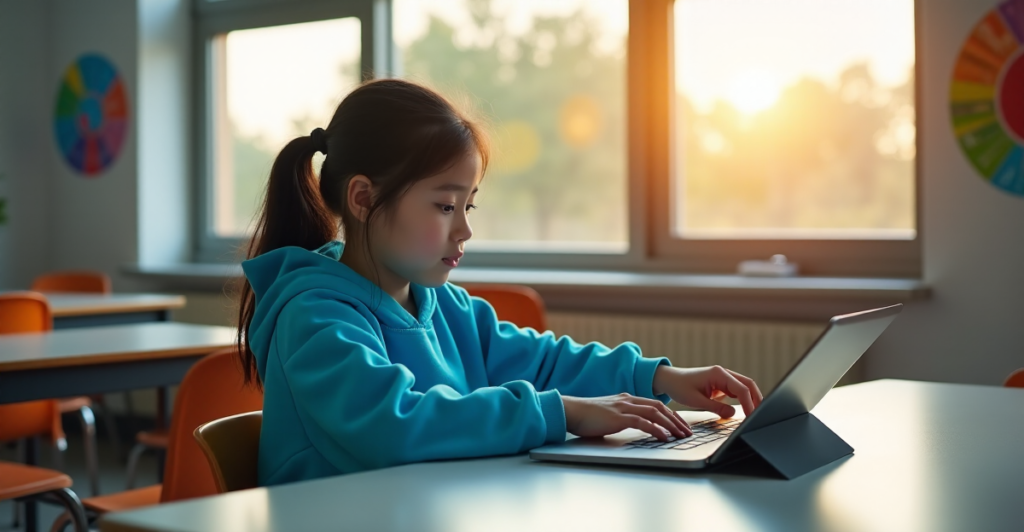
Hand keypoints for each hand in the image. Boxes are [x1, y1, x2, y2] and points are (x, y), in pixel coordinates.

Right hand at [561, 393, 692, 441]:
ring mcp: (623, 407)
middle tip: (687, 432)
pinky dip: (656, 429)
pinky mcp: (618, 417)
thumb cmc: (585, 416)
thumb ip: (620, 419)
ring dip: (671, 425)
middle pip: (660, 407)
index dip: (671, 414)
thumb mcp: (607, 415)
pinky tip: (664, 437)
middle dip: (676, 420)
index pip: (655, 404)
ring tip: (681, 436)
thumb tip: (628, 428)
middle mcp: (627, 400)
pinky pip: (642, 422)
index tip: (680, 425)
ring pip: (655, 413)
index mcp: (626, 399)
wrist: (570, 411)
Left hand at [652, 365, 762, 417]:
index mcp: (719, 374)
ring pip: (744, 387)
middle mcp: (724, 373)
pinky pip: (736, 391)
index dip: (749, 403)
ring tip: (754, 415)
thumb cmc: (680, 387)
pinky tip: (745, 411)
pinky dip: (742, 400)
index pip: (741, 389)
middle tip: (759, 416)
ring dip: (751, 399)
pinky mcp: (721, 384)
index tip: (751, 417)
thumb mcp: (696, 401)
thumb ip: (716, 408)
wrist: (669, 380)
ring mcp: (723, 378)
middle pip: (748, 385)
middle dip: (756, 399)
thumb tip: (733, 414)